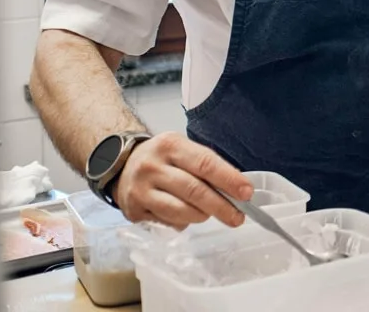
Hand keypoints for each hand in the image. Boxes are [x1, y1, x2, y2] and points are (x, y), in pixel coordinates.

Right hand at [112, 131, 252, 229]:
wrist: (121, 164)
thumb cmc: (163, 158)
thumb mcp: (183, 149)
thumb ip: (206, 166)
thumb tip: (236, 189)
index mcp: (171, 145)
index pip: (205, 163)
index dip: (229, 179)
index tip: (247, 193)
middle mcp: (152, 167)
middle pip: (194, 191)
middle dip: (221, 206)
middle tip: (238, 217)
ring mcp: (140, 190)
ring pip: (180, 211)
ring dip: (202, 216)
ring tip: (209, 213)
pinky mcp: (133, 211)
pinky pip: (167, 222)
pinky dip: (183, 222)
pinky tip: (185, 216)